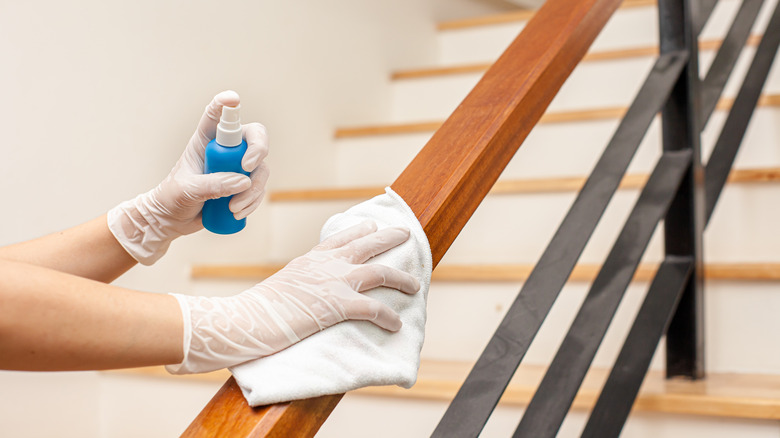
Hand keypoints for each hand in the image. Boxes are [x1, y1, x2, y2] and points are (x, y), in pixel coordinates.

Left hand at [108, 91, 269, 264]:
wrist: (171, 220)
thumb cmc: (172, 198)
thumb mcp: (187, 189)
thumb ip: (213, 184)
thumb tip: (243, 182)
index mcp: (204, 141)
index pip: (216, 116)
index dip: (225, 104)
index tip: (233, 99)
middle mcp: (225, 150)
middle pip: (253, 137)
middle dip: (258, 150)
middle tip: (248, 168)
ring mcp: (236, 168)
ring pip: (260, 168)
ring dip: (253, 189)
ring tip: (234, 208)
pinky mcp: (243, 186)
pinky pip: (259, 188)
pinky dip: (253, 201)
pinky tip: (238, 213)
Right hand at [166, 221, 420, 373]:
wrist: (248, 319)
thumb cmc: (258, 308)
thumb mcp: (284, 284)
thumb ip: (302, 280)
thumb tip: (310, 288)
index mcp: (311, 258)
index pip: (341, 237)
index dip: (360, 230)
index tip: (372, 225)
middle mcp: (327, 264)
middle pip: (367, 244)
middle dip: (389, 237)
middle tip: (405, 233)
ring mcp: (334, 282)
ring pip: (380, 272)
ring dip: (401, 279)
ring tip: (414, 285)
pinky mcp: (338, 305)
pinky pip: (374, 308)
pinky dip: (388, 317)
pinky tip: (396, 324)